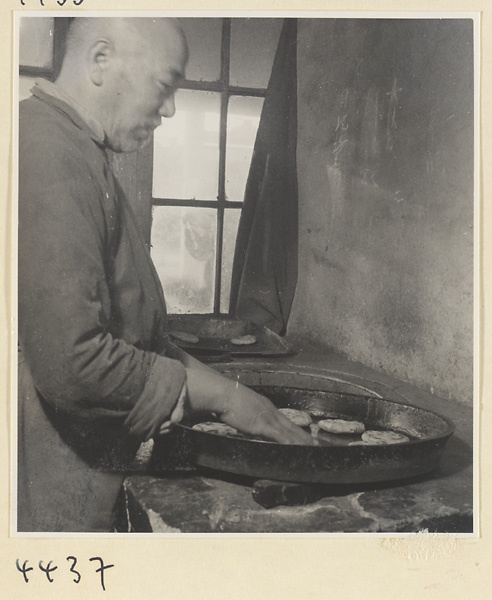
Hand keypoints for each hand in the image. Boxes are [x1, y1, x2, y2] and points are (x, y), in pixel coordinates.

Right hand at [185, 367, 313, 445]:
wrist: (223, 394)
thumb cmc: (227, 399)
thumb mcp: (239, 406)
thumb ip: (245, 413)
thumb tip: (244, 417)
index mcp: (265, 406)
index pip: (283, 419)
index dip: (294, 428)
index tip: (302, 434)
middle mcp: (270, 411)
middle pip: (291, 426)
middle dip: (303, 436)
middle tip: (314, 444)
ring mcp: (268, 418)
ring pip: (290, 432)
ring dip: (301, 441)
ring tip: (312, 448)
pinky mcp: (263, 425)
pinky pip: (281, 436)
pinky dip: (290, 443)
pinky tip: (298, 448)